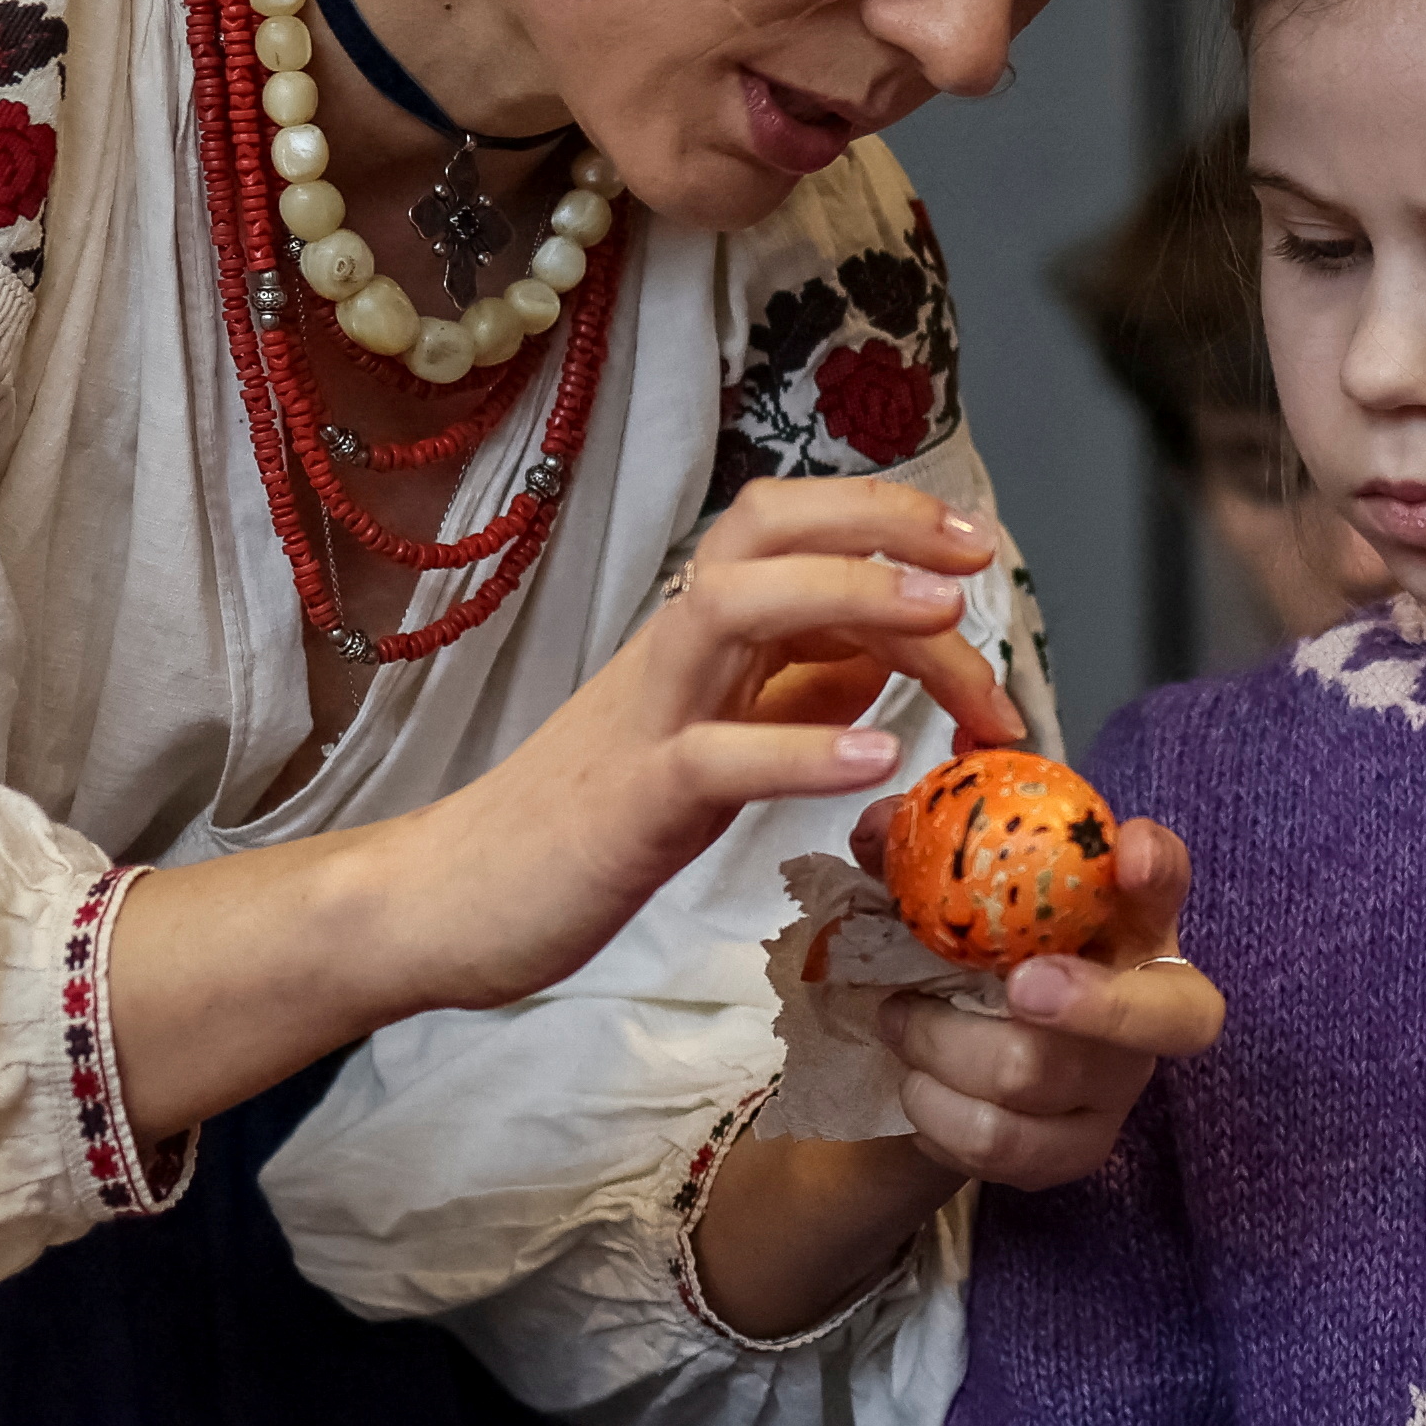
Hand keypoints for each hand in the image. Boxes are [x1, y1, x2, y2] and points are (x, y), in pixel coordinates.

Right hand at [399, 477, 1023, 1011]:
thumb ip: (791, 692)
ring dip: (850, 598)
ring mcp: (643, 722)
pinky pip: (714, 758)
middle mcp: (670, 655)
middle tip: (978, 559)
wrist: (448, 902)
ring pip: (732, 607)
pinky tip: (879, 758)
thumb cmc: (584, 826)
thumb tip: (886, 653)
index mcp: (694, 639)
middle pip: (765, 528)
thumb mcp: (709, 742)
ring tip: (944, 618)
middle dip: (881, 523)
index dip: (887, 524)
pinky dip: (801, 749)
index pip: (792, 532)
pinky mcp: (625, 806)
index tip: (976, 555)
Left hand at [870, 809, 1221, 1189]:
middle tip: (1020, 987)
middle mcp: (1150, 1004)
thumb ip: (918, 854)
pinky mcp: (1081, 1150)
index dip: (1161, 868)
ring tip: (900, 1023)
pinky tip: (918, 1086)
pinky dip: (936, 1110)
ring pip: (1036, 1076)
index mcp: (1126, 919)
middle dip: (1096, 1003)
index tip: (1129, 857)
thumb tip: (873, 830)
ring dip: (941, 1046)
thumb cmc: (971, 955)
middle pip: (1168, 1016)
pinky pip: (1002, 1143)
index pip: (1171, 879)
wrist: (954, 1060)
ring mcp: (1121, 1086)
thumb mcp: (949, 899)